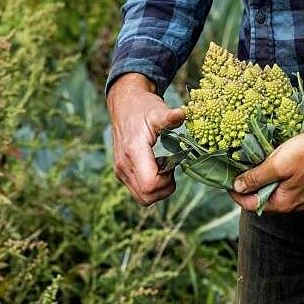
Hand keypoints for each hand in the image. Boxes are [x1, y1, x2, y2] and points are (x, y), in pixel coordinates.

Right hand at [108, 73, 184, 204]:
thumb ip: (169, 117)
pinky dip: (151, 186)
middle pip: (147, 196)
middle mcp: (124, 166)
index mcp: (133, 152)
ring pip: (143, 198)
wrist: (124, 105)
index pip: (150, 185)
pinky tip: (155, 167)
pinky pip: (139, 192)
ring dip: (158, 188)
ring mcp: (121, 171)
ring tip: (163, 166)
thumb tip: (182, 114)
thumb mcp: (157, 110)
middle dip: (165, 187)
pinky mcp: (121, 174)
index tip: (172, 164)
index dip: (166, 181)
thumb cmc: (143, 107)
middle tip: (170, 167)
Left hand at [230, 104, 303, 212]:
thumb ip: (256, 177)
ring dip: (263, 182)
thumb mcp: (278, 164)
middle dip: (248, 187)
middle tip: (238, 170)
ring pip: (275, 193)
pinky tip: (275, 165)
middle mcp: (293, 205)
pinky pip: (287, 187)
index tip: (226, 179)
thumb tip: (237, 186)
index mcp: (283, 203)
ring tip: (254, 166)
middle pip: (261, 200)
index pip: (249, 204)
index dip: (234, 192)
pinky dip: (277, 179)